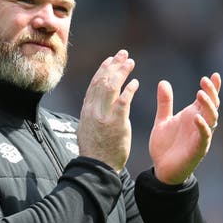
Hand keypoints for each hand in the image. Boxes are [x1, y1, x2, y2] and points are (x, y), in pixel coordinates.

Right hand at [78, 50, 139, 172]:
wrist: (96, 168)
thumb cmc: (95, 152)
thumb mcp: (87, 130)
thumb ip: (91, 115)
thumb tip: (93, 106)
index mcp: (86, 111)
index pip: (94, 84)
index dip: (102, 70)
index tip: (110, 60)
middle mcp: (93, 110)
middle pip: (102, 81)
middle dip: (113, 65)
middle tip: (123, 54)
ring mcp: (104, 116)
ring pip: (111, 86)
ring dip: (121, 72)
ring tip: (130, 63)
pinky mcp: (116, 123)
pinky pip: (123, 101)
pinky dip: (129, 89)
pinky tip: (135, 83)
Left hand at [149, 73, 221, 184]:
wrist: (161, 170)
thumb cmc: (164, 147)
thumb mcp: (162, 121)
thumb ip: (165, 103)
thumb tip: (163, 82)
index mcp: (193, 116)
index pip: (206, 99)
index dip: (212, 88)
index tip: (213, 75)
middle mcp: (199, 125)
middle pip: (212, 106)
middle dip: (211, 93)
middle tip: (204, 81)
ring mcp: (200, 137)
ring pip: (212, 119)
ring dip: (208, 106)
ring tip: (200, 94)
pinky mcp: (198, 149)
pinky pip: (204, 137)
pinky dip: (203, 127)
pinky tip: (197, 118)